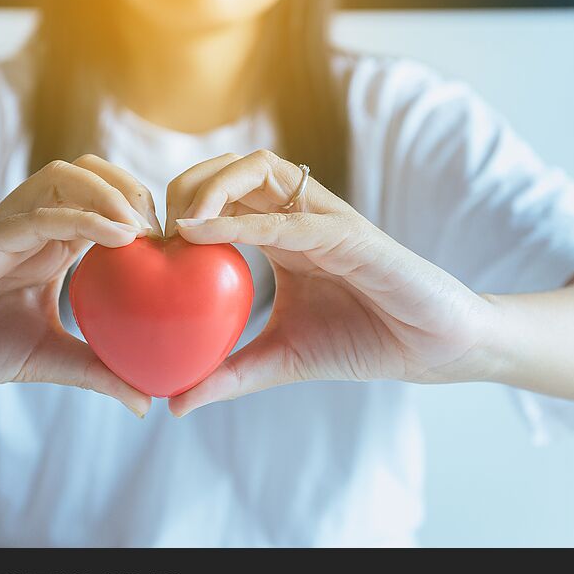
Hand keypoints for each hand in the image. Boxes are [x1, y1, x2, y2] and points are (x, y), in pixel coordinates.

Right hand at [0, 155, 159, 415]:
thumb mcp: (45, 359)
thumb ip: (94, 370)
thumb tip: (146, 401)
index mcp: (48, 247)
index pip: (104, 204)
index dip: (144, 212)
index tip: (177, 247)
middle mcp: (31, 228)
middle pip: (91, 174)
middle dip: (135, 190)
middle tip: (164, 233)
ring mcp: (6, 228)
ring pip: (65, 177)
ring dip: (112, 192)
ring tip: (145, 230)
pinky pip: (38, 214)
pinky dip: (82, 217)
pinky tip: (119, 237)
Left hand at [167, 150, 496, 415]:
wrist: (431, 348)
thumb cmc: (361, 340)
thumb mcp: (281, 358)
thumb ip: (229, 374)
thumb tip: (173, 404)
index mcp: (279, 235)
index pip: (219, 196)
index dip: (176, 207)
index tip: (143, 245)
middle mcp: (298, 215)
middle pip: (230, 169)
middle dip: (184, 186)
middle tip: (154, 230)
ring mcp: (325, 218)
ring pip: (260, 169)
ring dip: (210, 187)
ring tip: (176, 226)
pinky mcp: (352, 234)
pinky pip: (293, 217)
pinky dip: (243, 221)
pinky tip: (201, 236)